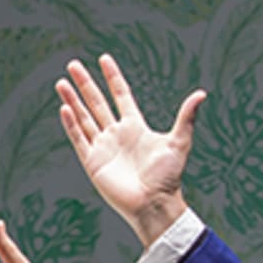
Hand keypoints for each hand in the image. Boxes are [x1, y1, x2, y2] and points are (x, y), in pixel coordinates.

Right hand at [56, 54, 204, 246]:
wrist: (154, 204)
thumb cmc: (168, 177)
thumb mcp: (179, 142)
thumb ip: (187, 117)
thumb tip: (201, 94)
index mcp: (135, 127)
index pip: (121, 96)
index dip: (112, 77)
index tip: (103, 59)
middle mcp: (117, 134)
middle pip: (97, 103)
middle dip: (85, 84)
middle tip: (73, 65)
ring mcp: (103, 148)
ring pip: (84, 118)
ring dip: (73, 100)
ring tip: (61, 83)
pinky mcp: (93, 162)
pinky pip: (79, 139)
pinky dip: (71, 124)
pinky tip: (64, 108)